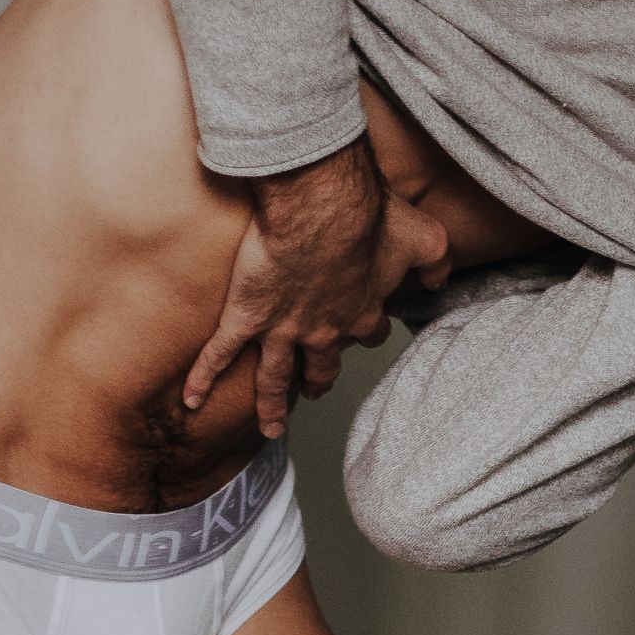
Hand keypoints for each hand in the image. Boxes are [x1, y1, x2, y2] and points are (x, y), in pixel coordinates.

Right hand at [184, 136, 450, 438]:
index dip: (366, 330)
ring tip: (271, 427)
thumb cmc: (372, 216)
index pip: (368, 332)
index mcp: (361, 311)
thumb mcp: (425, 238)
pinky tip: (192, 400)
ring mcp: (282, 328)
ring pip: (275, 377)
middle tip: (315, 390)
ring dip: (271, 404)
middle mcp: (323, 330)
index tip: (363, 328)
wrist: (324, 206)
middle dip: (320, 380)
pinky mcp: (246, 316)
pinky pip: (221, 354)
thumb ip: (437, 262)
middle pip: (322, 365)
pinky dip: (205, 378)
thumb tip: (441, 280)